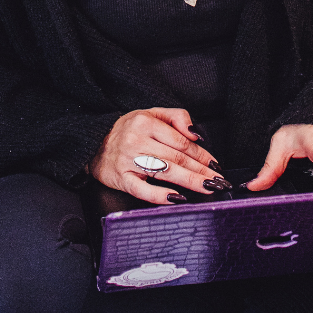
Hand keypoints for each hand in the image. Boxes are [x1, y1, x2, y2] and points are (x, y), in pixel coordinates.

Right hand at [89, 108, 226, 204]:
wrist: (93, 144)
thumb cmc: (126, 130)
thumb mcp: (150, 113)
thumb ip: (176, 117)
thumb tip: (196, 134)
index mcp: (145, 123)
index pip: (181, 141)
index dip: (201, 154)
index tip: (215, 164)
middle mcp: (137, 140)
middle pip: (177, 157)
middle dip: (201, 170)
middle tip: (218, 181)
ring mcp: (128, 161)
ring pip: (165, 172)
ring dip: (189, 181)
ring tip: (207, 188)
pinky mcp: (121, 179)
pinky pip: (143, 189)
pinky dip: (160, 195)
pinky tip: (176, 198)